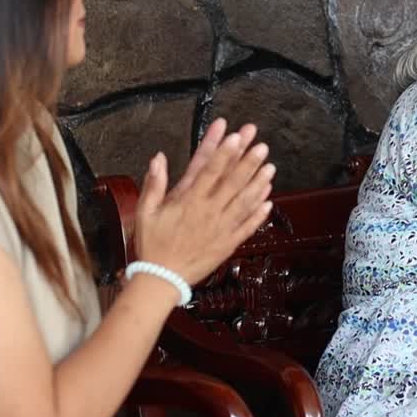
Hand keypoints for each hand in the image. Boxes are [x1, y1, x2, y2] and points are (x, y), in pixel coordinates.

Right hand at [133, 118, 275, 283]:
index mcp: (189, 202)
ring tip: (271, 168)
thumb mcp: (145, 212)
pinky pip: (247, 227)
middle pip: (232, 183)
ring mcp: (221, 228)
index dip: (223, 153)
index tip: (234, 137)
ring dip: (258, 184)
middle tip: (262, 146)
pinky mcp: (228, 244)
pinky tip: (269, 201)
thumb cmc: (152, 245)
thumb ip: (154, 184)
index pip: (209, 171)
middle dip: (248, 163)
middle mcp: (209, 212)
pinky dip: (259, 214)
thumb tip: (158, 158)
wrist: (161, 280)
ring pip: (244, 203)